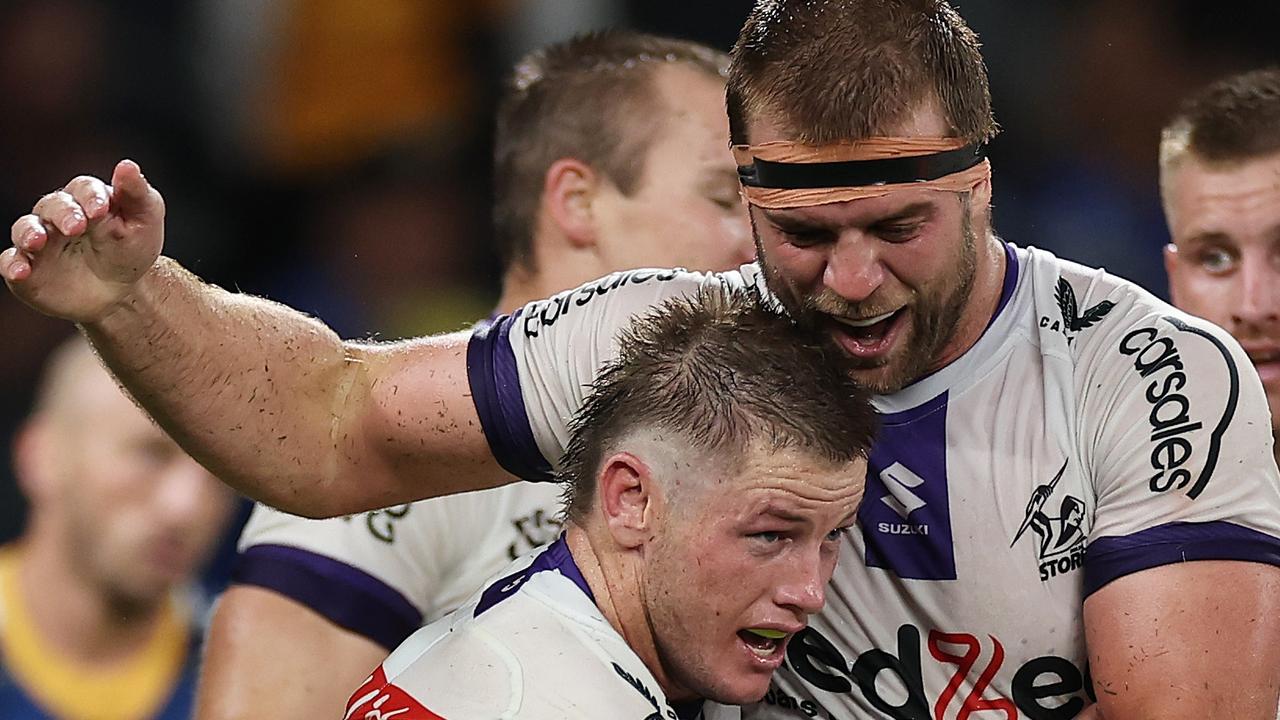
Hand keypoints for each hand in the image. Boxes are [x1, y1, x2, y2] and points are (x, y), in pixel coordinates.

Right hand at [3, 159, 165, 322]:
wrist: (121, 293)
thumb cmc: (131, 249)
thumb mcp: (144, 221)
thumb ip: (137, 194)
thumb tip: (128, 166)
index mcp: (87, 199)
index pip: (84, 189)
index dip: (90, 196)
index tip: (100, 209)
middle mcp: (57, 215)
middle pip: (53, 205)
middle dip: (63, 213)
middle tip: (77, 227)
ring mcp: (40, 241)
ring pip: (25, 228)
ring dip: (28, 233)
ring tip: (38, 241)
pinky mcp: (27, 268)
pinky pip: (11, 262)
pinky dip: (12, 264)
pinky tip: (20, 271)